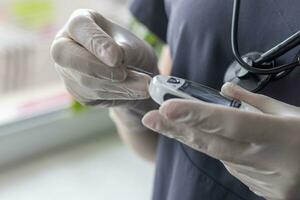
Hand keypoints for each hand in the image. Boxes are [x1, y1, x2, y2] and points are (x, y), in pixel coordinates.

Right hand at [51, 9, 157, 107]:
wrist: (135, 72)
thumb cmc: (131, 50)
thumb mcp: (134, 45)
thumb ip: (125, 50)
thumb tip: (114, 59)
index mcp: (80, 24)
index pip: (80, 28)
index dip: (97, 43)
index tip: (116, 57)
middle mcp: (66, 46)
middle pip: (67, 56)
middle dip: (99, 68)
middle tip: (124, 74)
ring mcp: (68, 71)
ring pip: (86, 81)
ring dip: (118, 86)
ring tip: (144, 86)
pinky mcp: (77, 92)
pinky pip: (95, 96)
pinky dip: (118, 95)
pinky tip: (135, 92)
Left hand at [142, 82, 299, 199]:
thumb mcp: (290, 113)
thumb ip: (254, 102)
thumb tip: (224, 90)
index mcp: (279, 135)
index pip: (228, 123)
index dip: (195, 115)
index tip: (166, 107)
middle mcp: (269, 163)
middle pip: (212, 145)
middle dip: (178, 130)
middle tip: (152, 119)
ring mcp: (267, 184)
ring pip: (222, 158)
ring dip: (209, 140)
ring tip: (203, 126)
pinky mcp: (265, 195)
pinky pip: (235, 170)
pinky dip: (228, 155)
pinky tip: (236, 146)